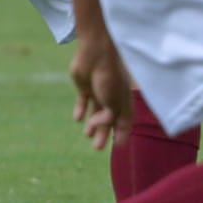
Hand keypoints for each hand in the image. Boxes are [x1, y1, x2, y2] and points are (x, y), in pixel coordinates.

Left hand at [69, 32, 133, 149]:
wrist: (96, 54)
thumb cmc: (110, 77)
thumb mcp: (114, 103)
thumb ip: (108, 119)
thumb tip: (96, 126)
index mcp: (124, 100)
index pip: (125, 120)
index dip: (123, 133)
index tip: (119, 146)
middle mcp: (113, 96)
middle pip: (109, 119)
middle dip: (104, 133)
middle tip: (97, 148)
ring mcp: (99, 90)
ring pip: (96, 111)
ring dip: (92, 124)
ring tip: (87, 135)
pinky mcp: (84, 86)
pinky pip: (83, 100)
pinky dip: (81, 109)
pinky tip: (77, 119)